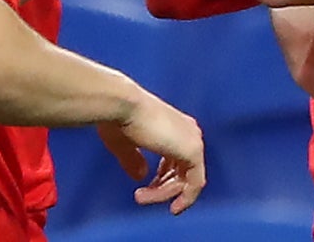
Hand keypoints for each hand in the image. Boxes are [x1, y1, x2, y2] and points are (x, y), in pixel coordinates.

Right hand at [97, 92, 205, 213]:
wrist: (123, 105)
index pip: (177, 159)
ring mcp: (193, 140)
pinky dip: (184, 199)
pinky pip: (193, 184)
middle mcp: (188, 131)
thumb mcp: (125, 144)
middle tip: (140, 196)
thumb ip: (134, 160)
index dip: (163, 177)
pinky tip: (172, 208)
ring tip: (139, 197)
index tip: (145, 188)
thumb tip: (140, 176)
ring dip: (163, 194)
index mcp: (175, 125)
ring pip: (187, 180)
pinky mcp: (193, 151)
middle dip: (162, 188)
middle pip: (183, 171)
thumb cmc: (119, 118)